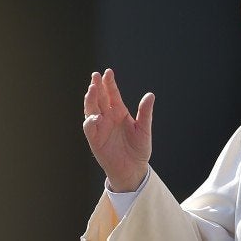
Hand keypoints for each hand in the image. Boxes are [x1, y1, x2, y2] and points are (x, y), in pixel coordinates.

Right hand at [83, 69, 154, 191]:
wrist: (134, 168)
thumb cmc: (139, 148)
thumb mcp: (144, 128)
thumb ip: (145, 112)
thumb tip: (150, 94)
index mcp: (119, 112)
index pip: (112, 94)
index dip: (109, 83)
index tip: (108, 72)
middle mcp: (108, 117)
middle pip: (100, 99)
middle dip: (97, 87)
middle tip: (95, 76)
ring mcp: (100, 128)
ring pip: (91, 110)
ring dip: (90, 100)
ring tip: (92, 89)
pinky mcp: (95, 140)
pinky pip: (90, 128)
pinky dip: (91, 121)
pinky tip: (95, 116)